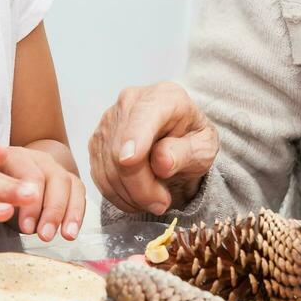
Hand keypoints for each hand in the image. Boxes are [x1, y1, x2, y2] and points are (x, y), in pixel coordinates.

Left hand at [0, 143, 85, 242]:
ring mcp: (55, 167)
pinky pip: (78, 192)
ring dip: (67, 212)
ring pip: (67, 184)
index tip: (26, 226)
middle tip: (44, 235)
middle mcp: (38, 158)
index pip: (27, 172)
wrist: (14, 163)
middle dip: (50, 209)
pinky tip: (72, 231)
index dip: (28, 200)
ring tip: (65, 236)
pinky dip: (77, 212)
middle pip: (51, 178)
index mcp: (14, 156)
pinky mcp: (68, 178)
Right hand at [89, 81, 218, 215]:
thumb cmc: (193, 140)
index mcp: (163, 97)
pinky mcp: (96, 141)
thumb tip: (161, 161)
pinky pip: (99, 177)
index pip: (142, 118)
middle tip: (162, 204)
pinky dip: (118, 195)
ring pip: (108, 169)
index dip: (134, 139)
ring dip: (131, 195)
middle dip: (142, 187)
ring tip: (154, 200)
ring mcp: (108, 120)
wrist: (178, 139)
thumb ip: (186, 152)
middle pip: (122, 152)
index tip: (131, 161)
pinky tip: (137, 197)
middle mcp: (130, 102)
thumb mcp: (204, 148)